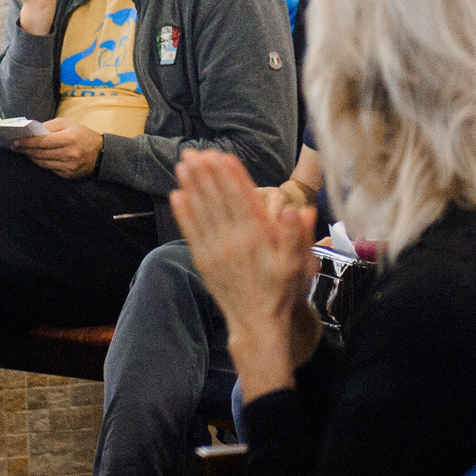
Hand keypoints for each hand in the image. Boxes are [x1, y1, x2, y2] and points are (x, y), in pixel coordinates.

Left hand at [15, 118, 101, 178]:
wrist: (100, 153)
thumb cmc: (81, 135)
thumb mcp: (67, 124)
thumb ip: (48, 126)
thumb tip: (30, 132)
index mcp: (68, 138)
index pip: (41, 141)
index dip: (26, 142)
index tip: (15, 141)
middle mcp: (68, 154)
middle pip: (40, 153)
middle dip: (25, 150)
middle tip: (15, 146)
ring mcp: (68, 166)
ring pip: (42, 163)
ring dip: (31, 157)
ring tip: (23, 151)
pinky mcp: (67, 175)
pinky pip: (49, 169)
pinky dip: (41, 163)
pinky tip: (36, 158)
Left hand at [172, 148, 315, 390]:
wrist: (258, 324)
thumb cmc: (281, 291)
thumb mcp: (298, 265)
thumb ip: (296, 235)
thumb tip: (297, 208)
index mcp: (257, 238)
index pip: (242, 200)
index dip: (231, 176)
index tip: (222, 155)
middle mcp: (233, 242)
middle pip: (218, 201)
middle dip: (207, 174)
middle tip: (196, 151)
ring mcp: (215, 252)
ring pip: (201, 212)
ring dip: (191, 187)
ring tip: (183, 165)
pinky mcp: (203, 262)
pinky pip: (190, 233)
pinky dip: (183, 214)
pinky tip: (177, 196)